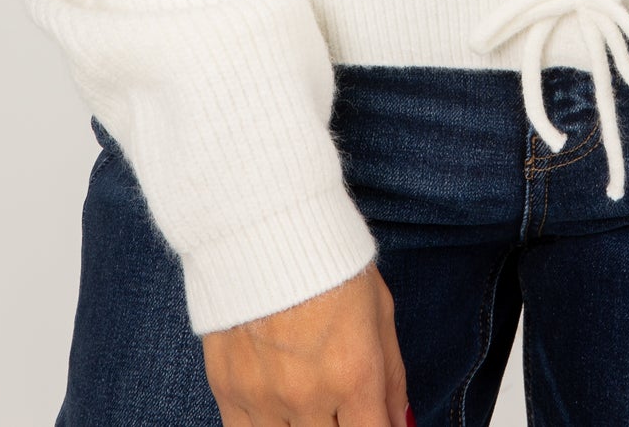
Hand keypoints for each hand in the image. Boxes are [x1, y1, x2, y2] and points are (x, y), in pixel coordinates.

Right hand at [200, 262, 410, 426]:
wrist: (264, 223)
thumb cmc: (330, 261)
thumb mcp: (379, 311)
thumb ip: (392, 379)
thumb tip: (400, 424)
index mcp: (354, 375)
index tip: (375, 423)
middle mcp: (309, 395)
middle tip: (344, 408)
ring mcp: (264, 398)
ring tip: (313, 406)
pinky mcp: (228, 390)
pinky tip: (279, 412)